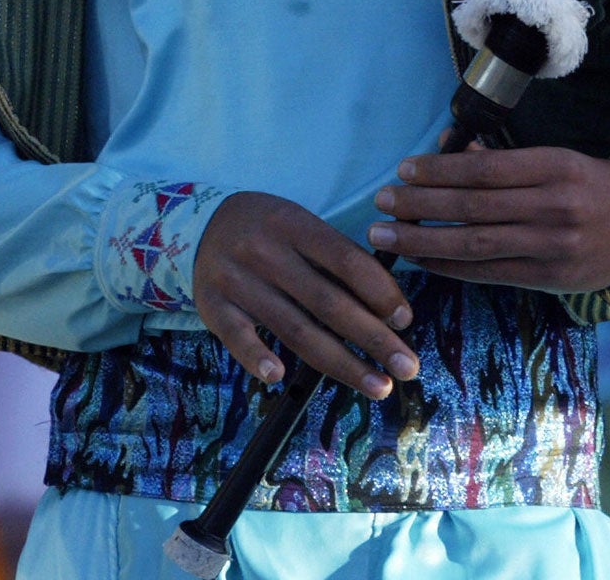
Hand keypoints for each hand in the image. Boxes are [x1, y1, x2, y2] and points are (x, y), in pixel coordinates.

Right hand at [191, 192, 417, 399]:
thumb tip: (388, 308)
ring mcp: (237, 280)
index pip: (347, 260)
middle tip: (408, 367)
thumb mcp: (301, 226)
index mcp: (295, 224)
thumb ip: (337, 260)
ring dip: (340, 363)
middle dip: (374, 339)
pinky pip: (236, 336)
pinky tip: (279, 377)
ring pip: (295, 329)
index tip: (406, 321)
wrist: (202, 223)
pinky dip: (256, 357)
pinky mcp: (212, 306)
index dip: (381, 292)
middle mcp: (266, 251)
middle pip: (328, 302)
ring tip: (377, 385)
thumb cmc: (270, 230)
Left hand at [368, 146, 609, 292]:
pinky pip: (489, 273)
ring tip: (386, 237)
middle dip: (420, 206)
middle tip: (381, 203)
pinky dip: (451, 268)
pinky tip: (423, 261)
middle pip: (473, 207)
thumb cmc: (591, 184)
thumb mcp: (556, 159)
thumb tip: (453, 153)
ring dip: (423, 241)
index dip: (439, 171)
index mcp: (556, 167)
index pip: (484, 171)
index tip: (403, 170)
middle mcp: (555, 207)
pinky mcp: (551, 279)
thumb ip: (505, 160)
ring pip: (475, 244)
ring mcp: (553, 246)